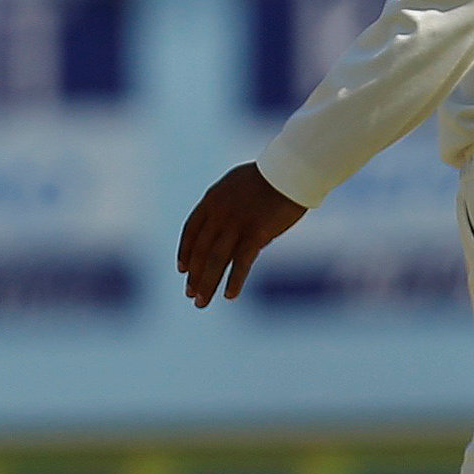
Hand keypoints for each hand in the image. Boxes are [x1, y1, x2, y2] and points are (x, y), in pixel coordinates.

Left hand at [178, 162, 305, 306]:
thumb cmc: (271, 176)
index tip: (182, 269)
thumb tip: (224, 226)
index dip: (185, 251)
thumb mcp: (237, 186)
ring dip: (207, 284)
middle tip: (190, 294)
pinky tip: (229, 295)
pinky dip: (234, 280)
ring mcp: (236, 223)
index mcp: (212, 199)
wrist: (291, 170)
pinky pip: (241, 262)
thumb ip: (225, 204)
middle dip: (194, 275)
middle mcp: (219, 212)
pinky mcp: (256, 233)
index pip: (191, 230)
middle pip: (200, 250)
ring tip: (201, 303)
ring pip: (216, 260)